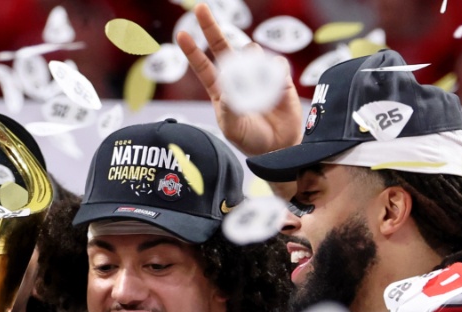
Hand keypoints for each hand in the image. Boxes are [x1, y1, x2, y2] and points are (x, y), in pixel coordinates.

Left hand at [175, 4, 302, 157]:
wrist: (279, 147)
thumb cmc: (252, 140)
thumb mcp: (234, 129)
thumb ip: (229, 109)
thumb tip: (226, 89)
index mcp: (221, 90)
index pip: (204, 67)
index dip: (192, 51)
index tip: (181, 34)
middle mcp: (237, 77)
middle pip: (222, 47)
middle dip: (211, 27)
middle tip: (199, 8)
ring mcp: (258, 74)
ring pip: (251, 52)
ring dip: (251, 64)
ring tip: (256, 90)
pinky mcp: (279, 76)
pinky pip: (275, 64)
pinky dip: (273, 74)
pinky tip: (274, 89)